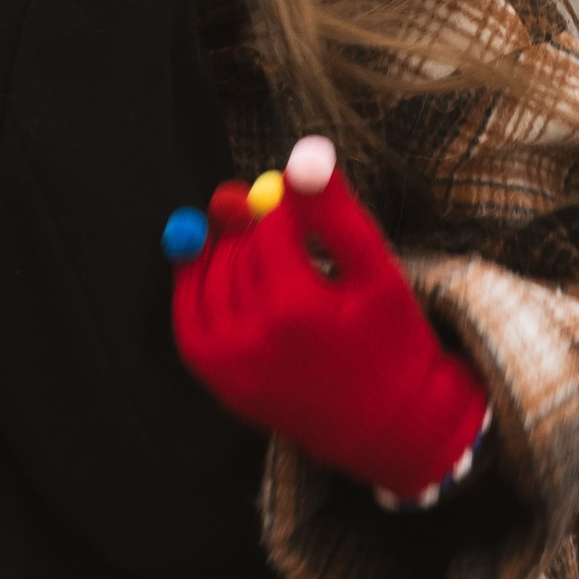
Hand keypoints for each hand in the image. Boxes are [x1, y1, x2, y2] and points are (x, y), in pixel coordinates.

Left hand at [163, 137, 488, 503]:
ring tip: (268, 256)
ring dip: (233, 252)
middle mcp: (253, 341)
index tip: (305, 208)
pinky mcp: (218, 382)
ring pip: (213, 275)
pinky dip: (197, 283)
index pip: (269, 226)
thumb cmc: (390, 340)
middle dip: (258, 227)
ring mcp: (229, 366)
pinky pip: (188, 314)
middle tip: (281, 221)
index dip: (287, 208)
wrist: (387, 425)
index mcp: (297, 310)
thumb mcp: (377, 272)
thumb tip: (302, 154)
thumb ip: (336, 213)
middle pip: (238, 249)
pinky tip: (221, 269)